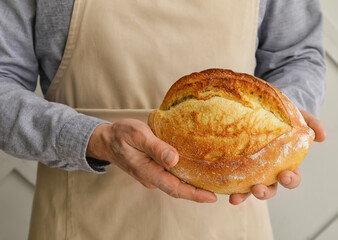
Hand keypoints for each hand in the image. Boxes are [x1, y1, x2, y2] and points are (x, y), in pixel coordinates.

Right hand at [86, 119, 216, 202]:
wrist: (106, 140)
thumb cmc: (121, 135)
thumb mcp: (138, 136)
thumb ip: (155, 148)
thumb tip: (174, 159)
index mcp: (147, 171)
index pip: (174, 188)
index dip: (194, 194)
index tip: (212, 197)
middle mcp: (151, 177)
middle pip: (178, 189)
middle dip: (199, 192)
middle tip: (220, 190)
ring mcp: (152, 175)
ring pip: (175, 183)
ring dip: (193, 185)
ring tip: (213, 182)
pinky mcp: (153, 169)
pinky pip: (171, 176)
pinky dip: (185, 176)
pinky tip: (195, 170)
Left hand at [229, 109, 325, 204]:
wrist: (263, 109)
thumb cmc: (282, 116)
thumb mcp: (298, 115)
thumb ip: (311, 123)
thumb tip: (322, 136)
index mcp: (286, 163)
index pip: (292, 178)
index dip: (290, 180)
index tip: (285, 176)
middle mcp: (269, 171)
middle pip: (270, 188)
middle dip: (265, 192)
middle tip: (258, 189)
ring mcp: (252, 170)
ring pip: (249, 188)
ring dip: (244, 195)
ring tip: (235, 198)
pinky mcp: (237, 165)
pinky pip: (233, 178)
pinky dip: (228, 185)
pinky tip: (220, 187)